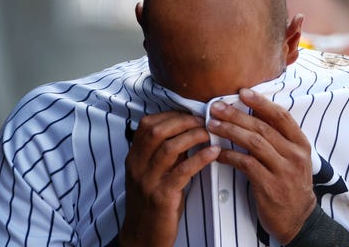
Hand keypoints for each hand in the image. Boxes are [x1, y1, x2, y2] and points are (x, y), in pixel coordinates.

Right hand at [120, 111, 219, 246]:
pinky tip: (214, 153)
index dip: (171, 115)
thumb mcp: (154, 173)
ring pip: (170, 148)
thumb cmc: (153, 203)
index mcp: (134, 158)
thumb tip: (188, 132)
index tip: (190, 114)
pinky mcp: (162, 196)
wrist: (143, 235)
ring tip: (210, 133)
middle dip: (183, 121)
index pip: (148, 125)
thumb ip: (167, 154)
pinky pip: (182, 171)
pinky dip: (200, 158)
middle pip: (157, 131)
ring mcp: (148, 181)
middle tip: (202, 121)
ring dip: (193, 136)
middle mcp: (137, 166)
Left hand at [207, 88, 316, 243]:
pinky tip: (217, 152)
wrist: (298, 218)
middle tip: (217, 107)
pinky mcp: (269, 186)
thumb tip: (254, 112)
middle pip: (263, 127)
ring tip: (212, 125)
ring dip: (230, 131)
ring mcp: (283, 171)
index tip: (242, 92)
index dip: (261, 102)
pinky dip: (229, 156)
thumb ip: (278, 137)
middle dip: (237, 115)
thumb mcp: (292, 158)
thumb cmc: (290, 183)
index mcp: (301, 144)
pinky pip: (246, 164)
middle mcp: (295, 155)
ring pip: (254, 143)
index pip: (281, 116)